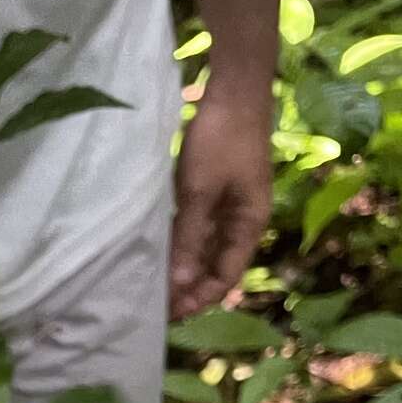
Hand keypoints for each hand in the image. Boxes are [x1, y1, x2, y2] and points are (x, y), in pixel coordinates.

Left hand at [169, 84, 273, 319]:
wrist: (232, 90)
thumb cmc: (221, 140)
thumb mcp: (199, 192)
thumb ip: (189, 238)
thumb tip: (180, 284)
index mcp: (249, 224)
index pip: (226, 276)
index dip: (200, 298)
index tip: (170, 312)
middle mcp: (241, 221)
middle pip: (216, 267)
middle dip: (189, 289)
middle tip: (154, 305)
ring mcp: (227, 207)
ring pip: (204, 250)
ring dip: (182, 269)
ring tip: (152, 285)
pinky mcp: (212, 193)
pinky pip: (197, 230)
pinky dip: (180, 245)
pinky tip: (157, 254)